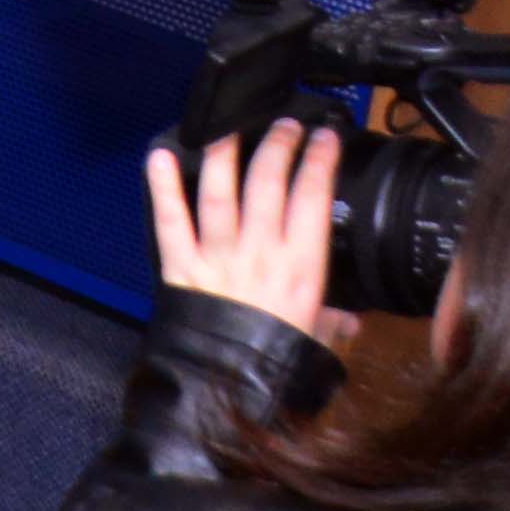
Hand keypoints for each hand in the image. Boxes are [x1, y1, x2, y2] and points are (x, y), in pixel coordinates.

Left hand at [145, 118, 356, 350]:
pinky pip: (171, 219)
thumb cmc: (279, 362)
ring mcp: (218, 255)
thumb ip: (334, 322)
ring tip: (229, 123)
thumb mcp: (319, 338)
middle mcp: (260, 251)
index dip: (320, 160)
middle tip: (285, 123)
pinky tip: (158, 155)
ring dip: (225, 152)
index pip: (313, 196)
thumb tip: (350, 319)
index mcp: (301, 265)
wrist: (233, 388)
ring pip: (221, 191)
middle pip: (268, 183)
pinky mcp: (182, 266)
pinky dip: (162, 186)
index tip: (325, 137)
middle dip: (278, 145)